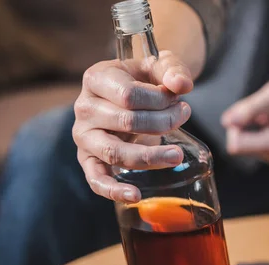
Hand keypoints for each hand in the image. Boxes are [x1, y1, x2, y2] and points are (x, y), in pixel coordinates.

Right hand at [72, 50, 192, 202]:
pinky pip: (96, 179)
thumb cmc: (143, 79)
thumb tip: (182, 85)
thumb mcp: (158, 65)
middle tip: (183, 116)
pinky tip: (136, 195)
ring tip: (176, 155)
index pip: (129, 95)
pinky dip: (114, 190)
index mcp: (96, 79)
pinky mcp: (88, 160)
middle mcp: (84, 108)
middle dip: (162, 122)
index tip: (179, 100)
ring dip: (150, 156)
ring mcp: (84, 137)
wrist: (131, 94)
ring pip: (115, 152)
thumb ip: (173, 69)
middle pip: (126, 122)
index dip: (159, 100)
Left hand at [221, 75, 268, 163]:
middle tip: (263, 109)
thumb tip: (225, 122)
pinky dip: (255, 126)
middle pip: (236, 144)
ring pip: (242, 141)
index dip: (236, 125)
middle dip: (243, 124)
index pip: (235, 145)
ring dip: (249, 124)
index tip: (250, 109)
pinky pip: (250, 140)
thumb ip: (250, 108)